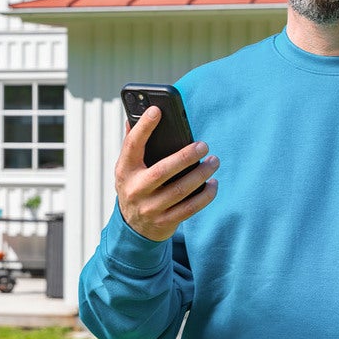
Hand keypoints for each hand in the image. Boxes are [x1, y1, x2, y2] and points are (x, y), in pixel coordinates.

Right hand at [115, 105, 217, 241]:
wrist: (133, 227)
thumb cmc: (135, 186)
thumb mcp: (127, 167)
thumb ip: (132, 144)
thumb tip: (133, 115)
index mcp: (125, 170)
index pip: (132, 145)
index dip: (143, 127)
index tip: (157, 110)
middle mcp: (135, 190)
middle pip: (162, 171)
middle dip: (186, 157)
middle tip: (204, 145)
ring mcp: (150, 208)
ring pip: (180, 191)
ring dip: (201, 174)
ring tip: (214, 161)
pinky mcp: (164, 222)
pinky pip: (189, 208)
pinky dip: (205, 196)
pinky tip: (213, 184)